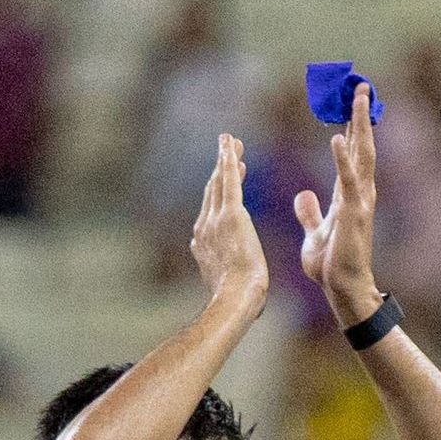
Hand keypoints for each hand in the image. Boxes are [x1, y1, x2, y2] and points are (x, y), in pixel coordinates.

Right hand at [188, 134, 267, 311]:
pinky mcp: (231, 215)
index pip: (211, 210)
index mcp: (203, 243)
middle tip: (228, 149)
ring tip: (229, 140)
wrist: (234, 298)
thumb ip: (219, 272)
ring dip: (224, 158)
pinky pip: (229, 182)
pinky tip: (231, 146)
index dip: (219, 190)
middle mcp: (204, 227)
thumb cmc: (237, 299)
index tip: (230, 176)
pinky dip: (228, 161)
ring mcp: (215, 220)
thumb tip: (218, 275)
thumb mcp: (224, 283)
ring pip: (219, 182)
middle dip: (220, 168)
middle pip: (213, 191)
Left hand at [293, 85, 381, 318]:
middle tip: (360, 85)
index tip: (350, 102)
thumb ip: (310, 212)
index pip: (352, 152)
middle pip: (362, 144)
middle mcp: (359, 192)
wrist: (341, 289)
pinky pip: (348, 180)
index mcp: (349, 194)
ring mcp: (360, 201)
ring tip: (357, 97)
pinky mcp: (353, 213)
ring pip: (362, 154)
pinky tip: (338, 137)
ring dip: (360, 125)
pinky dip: (343, 159)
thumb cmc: (331, 264)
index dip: (352, 126)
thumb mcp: (315, 232)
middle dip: (361, 115)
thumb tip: (303, 195)